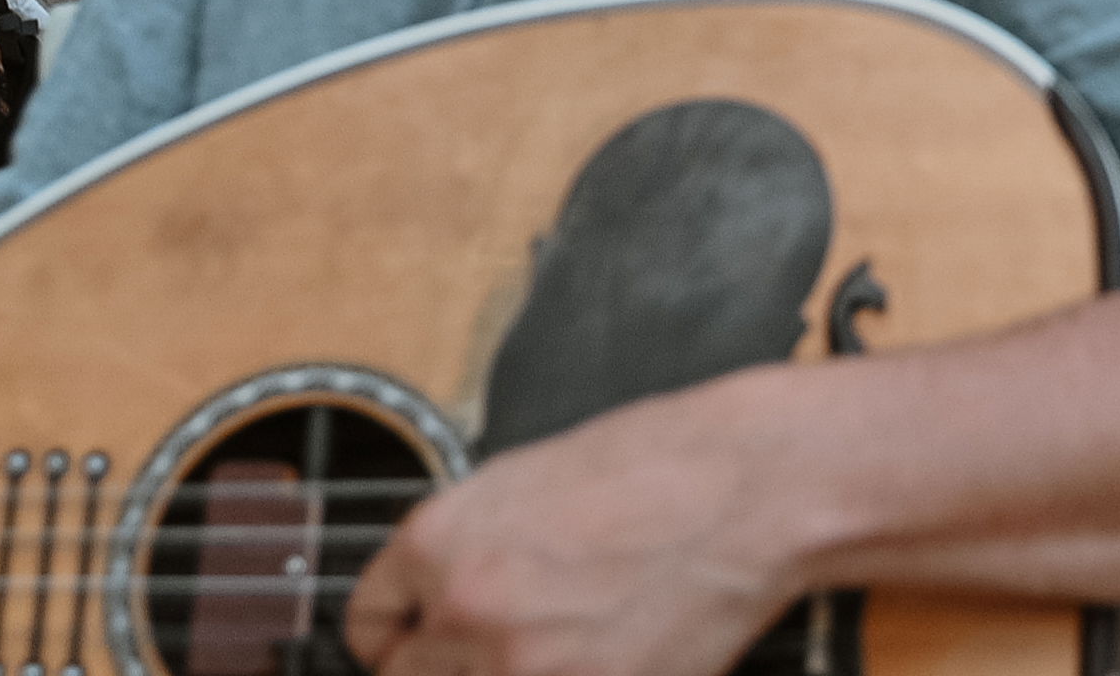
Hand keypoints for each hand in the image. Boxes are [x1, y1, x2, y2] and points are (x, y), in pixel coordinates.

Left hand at [345, 386, 798, 675]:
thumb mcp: (530, 478)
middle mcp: (466, 610)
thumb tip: (440, 595)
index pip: (367, 622)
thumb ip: (467, 544)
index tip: (410, 642)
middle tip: (493, 651)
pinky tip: (601, 657)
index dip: (392, 633)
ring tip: (557, 647)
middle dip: (441, 669)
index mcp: (439, 542)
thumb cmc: (661, 464)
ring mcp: (525, 667)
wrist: (752, 491)